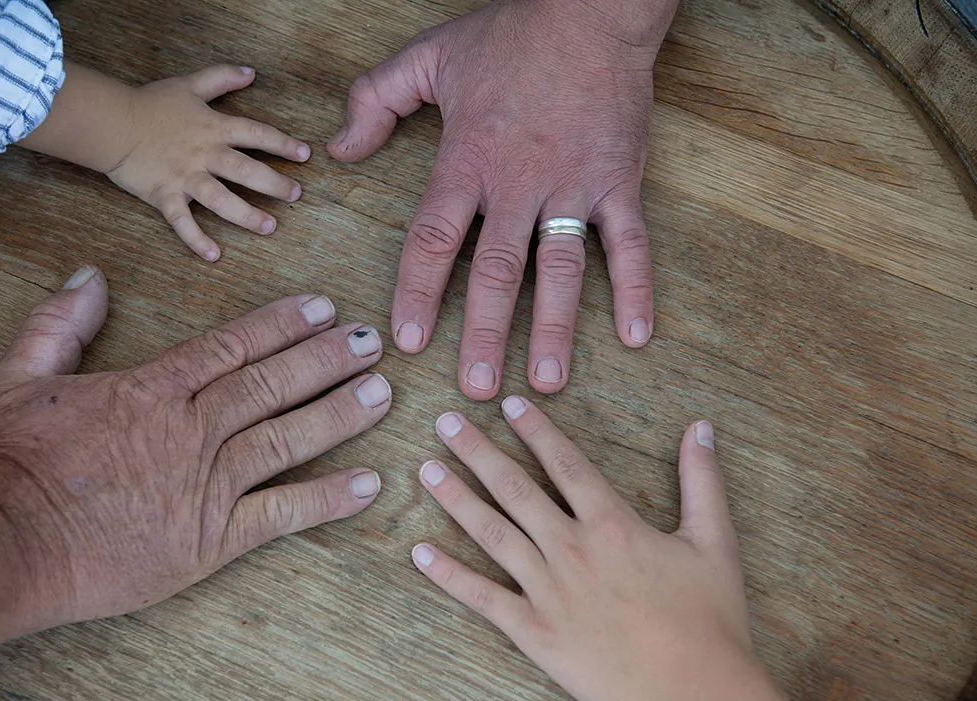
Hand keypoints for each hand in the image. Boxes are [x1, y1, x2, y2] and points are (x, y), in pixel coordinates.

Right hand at [0, 268, 391, 626]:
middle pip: (271, 384)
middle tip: (371, 341)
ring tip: (382, 393)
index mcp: (151, 390)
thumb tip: (91, 276)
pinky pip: (281, 514)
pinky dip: (326, 499)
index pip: (232, 346)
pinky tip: (368, 484)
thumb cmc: (10, 464)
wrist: (5, 545)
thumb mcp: (19, 376)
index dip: (282, 325)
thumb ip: (60, 323)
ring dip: (339, 414)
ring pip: (286, 438)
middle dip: (326, 359)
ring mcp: (206, 486)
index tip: (321, 308)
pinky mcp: (211, 540)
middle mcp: (191, 431)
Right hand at [108, 65, 310, 260]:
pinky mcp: (164, 196)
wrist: (110, 122)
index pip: (256, 134)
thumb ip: (221, 77)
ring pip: (222, 200)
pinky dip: (196, 240)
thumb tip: (251, 72)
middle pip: (246, 171)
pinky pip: (182, 222)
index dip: (282, 144)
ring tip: (269, 227)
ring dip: (247, 216)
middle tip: (295, 195)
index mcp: (213, 128)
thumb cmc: (149, 103)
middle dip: (275, 184)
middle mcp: (204, 154)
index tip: (305, 155)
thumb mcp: (189, 84)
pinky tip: (214, 255)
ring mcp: (185, 177)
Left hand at [328, 0, 677, 398]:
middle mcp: (519, 183)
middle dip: (483, 334)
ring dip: (552, 328)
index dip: (418, 292)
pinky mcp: (621, 181)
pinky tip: (636, 338)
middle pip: (496, 271)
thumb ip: (375, 100)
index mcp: (468, 160)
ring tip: (544, 383)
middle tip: (473, 388)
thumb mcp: (428, 57)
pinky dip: (637, 290)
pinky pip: (631, 244)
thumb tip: (340, 150)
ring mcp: (575, 186)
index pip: (434, 239)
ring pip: (562, 269)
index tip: (409, 340)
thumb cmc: (510, 34)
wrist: (592, 7)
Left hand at [411, 400, 867, 700]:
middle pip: (514, 488)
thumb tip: (701, 427)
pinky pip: (482, 597)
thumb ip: (702, 480)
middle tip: (445, 421)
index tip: (508, 404)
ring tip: (426, 470)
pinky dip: (448, 574)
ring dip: (456, 498)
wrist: (693, 696)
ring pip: (491, 532)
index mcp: (611, 523)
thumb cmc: (709, 621)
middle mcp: (570, 548)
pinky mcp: (534, 632)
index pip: (564, 463)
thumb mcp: (715, 541)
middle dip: (477, 450)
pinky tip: (420, 552)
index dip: (535, 430)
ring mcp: (547, 590)